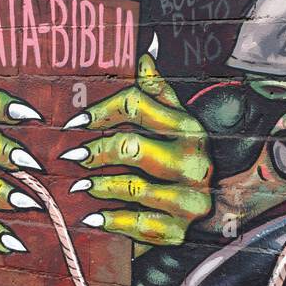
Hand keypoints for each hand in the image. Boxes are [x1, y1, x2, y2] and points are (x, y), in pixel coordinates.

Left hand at [59, 53, 211, 245]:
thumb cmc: (178, 159)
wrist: (213, 214)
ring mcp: (189, 198)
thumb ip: (156, 94)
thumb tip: (144, 54)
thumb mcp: (174, 124)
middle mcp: (193, 161)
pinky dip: (112, 221)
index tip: (75, 122)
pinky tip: (92, 218)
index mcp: (188, 128)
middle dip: (97, 151)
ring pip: (134, 187)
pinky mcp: (179, 230)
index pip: (138, 105)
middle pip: (132, 147)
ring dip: (100, 185)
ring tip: (79, 184)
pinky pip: (139, 225)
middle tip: (73, 155)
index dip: (102, 111)